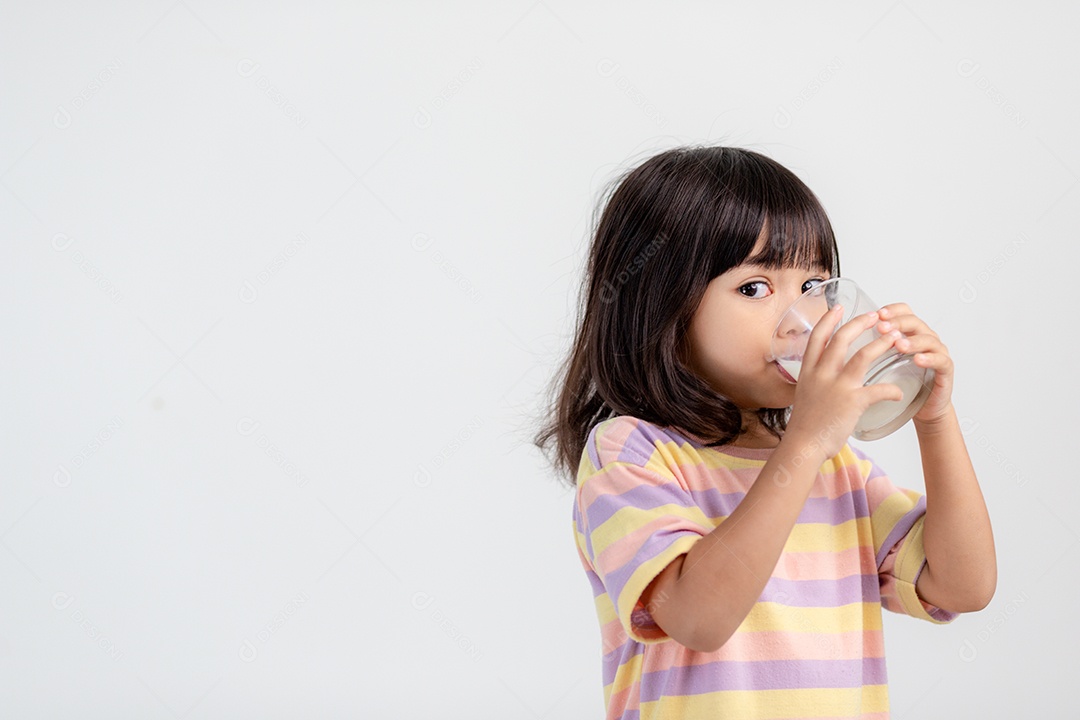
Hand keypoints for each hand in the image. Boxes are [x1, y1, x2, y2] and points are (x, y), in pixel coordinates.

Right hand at [785, 305, 906, 462]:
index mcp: (809, 371)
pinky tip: (899, 392)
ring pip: (863, 355)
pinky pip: (879, 389)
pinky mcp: (852, 402)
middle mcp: (822, 374)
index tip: (839, 307)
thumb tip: (824, 373)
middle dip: (861, 323)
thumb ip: (815, 380)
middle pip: (842, 338)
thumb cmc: (805, 424)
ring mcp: (838, 386)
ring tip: (895, 337)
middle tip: (876, 316)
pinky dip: (892, 389)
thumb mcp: (805, 394)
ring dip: (882, 344)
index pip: (817, 337)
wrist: (804, 445)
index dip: (828, 320)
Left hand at [873, 303, 953, 424]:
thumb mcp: (878, 365)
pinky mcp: (945, 372)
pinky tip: (918, 359)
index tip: (876, 313)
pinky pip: (941, 361)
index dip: (892, 310)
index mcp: (907, 334)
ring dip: (913, 340)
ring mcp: (936, 354)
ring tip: (899, 344)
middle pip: (915, 322)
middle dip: (898, 322)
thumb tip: (834, 341)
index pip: (904, 313)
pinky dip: (930, 359)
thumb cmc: (899, 385)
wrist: (920, 410)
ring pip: (929, 339)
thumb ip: (864, 350)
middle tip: (883, 327)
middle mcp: (923, 340)